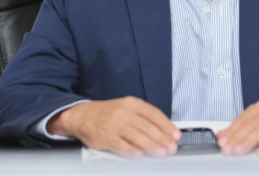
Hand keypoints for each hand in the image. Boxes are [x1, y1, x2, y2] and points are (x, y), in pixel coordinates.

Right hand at [47, 97, 180, 158]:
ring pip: (137, 136)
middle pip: (147, 127)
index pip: (154, 114)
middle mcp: (124, 112)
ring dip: (152, 146)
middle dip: (162, 139)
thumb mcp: (126, 108)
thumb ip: (143, 118)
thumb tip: (163, 131)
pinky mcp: (105, 137)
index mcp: (132, 104)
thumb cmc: (108, 113)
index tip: (175, 135)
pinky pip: (121, 145)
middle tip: (171, 148)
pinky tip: (140, 156)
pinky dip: (131, 151)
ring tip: (162, 153)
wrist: (82, 116)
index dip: (166, 125)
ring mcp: (115, 124)